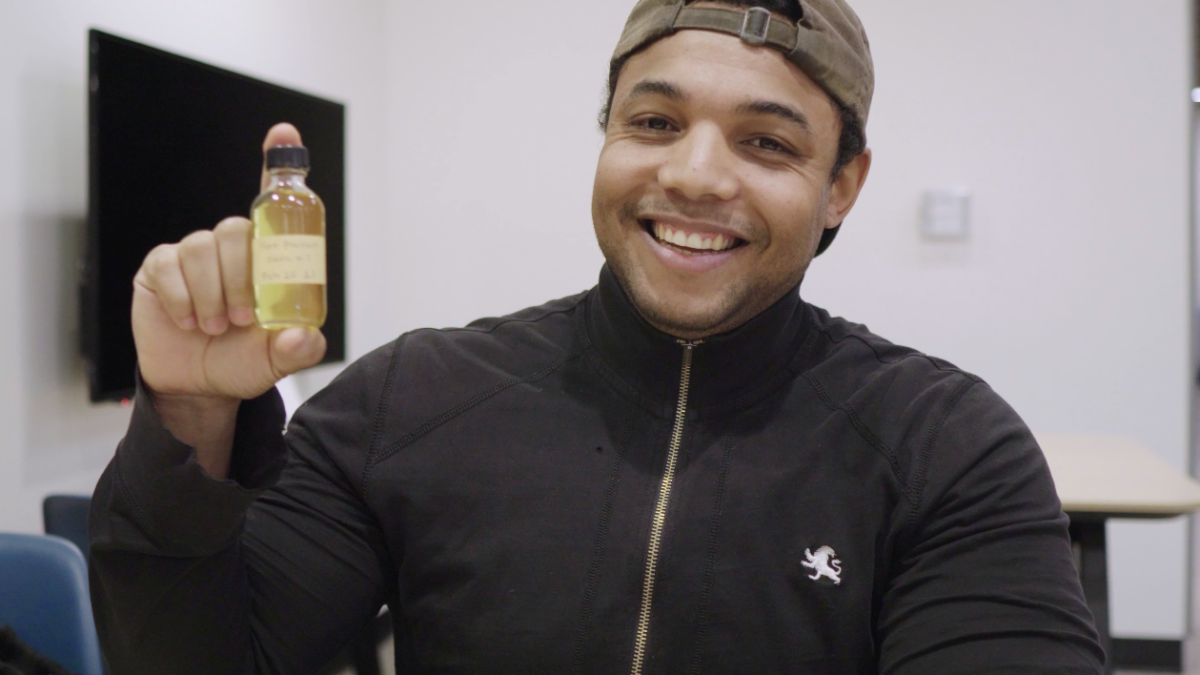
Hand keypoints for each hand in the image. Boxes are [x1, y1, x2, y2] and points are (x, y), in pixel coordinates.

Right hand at [130, 123, 325, 473]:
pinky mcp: (160, 266)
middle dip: (240, 278)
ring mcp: (195, 254)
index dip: (278, 162)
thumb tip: (303, 337)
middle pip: (236, 231)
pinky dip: (182, 298)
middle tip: (240, 319)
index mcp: (268, 259)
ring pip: (203, 249)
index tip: (283, 132)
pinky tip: (187, 320)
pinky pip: (170, 264)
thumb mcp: (279, 361)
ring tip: (215, 326)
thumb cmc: (244, 361)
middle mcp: (232, 247)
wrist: (198, 385)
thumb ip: (299, 349)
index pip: (273, 201)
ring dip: (211, 294)